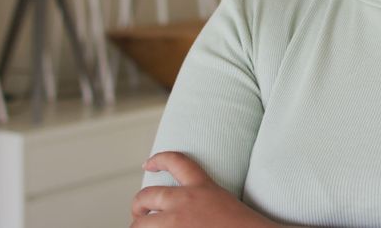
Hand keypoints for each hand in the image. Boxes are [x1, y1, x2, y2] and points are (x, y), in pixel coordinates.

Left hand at [131, 151, 276, 227]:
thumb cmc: (243, 225)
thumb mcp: (223, 201)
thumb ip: (203, 199)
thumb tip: (186, 210)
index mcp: (202, 187)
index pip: (177, 161)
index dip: (158, 159)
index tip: (147, 164)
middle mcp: (185, 201)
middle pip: (147, 195)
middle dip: (137, 206)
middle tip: (138, 214)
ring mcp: (177, 221)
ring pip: (141, 223)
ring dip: (137, 227)